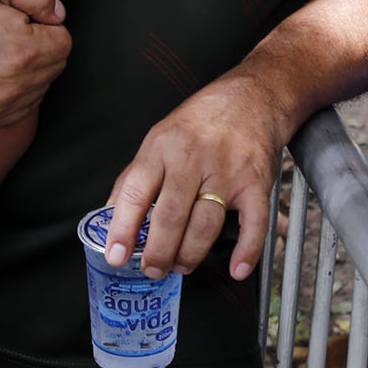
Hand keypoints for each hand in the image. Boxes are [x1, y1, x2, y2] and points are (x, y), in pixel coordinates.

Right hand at [0, 0, 69, 128]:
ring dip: (27, 71)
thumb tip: (57, 14)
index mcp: (24, 53)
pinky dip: (10, 91)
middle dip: (40, 47)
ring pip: (37, 87)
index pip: (63, 38)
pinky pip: (16, 106)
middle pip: (54, 65)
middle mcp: (14, 88)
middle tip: (8, 31)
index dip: (43, 24)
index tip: (21, 18)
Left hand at [102, 73, 286, 280]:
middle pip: (171, 216)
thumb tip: (111, 215)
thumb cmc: (200, 123)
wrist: (251, 98)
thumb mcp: (159, 138)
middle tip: (152, 269)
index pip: (135, 192)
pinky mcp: (256, 183)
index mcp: (162, 148)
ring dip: (190, 255)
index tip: (116, 255)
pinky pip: (253, 223)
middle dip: (158, 252)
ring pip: (205, 225)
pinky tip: (237, 269)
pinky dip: (246, 252)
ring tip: (181, 265)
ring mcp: (227, 171)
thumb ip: (136, 176)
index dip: (122, 228)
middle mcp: (192, 159)